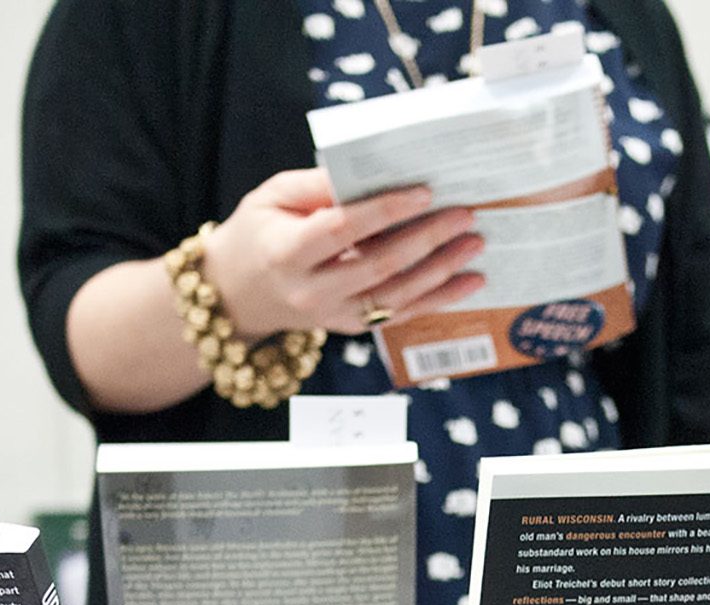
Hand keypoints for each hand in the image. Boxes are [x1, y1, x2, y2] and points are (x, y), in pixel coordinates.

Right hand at [202, 169, 484, 336]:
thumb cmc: (257, 233)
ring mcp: (333, 315)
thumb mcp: (272, 196)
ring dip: (442, 271)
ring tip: (474, 244)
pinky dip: (438, 299)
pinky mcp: (350, 327)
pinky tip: (469, 282)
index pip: (344, 229)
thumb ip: (317, 185)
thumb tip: (368, 172)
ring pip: (396, 297)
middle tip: (464, 215)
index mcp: (287, 251)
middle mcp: (312, 290)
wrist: (235, 293)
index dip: (386, 211)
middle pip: (379, 265)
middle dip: (427, 239)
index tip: (424, 191)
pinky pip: (400, 315)